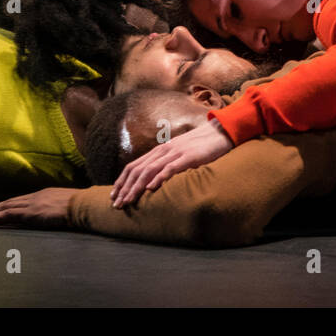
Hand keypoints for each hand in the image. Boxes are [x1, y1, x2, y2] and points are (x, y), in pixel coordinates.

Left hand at [0, 188, 79, 229]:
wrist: (83, 205)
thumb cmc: (80, 207)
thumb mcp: (66, 207)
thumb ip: (58, 210)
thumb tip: (58, 215)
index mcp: (41, 195)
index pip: (17, 202)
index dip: (3, 207)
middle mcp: (33, 197)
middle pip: (6, 203)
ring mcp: (30, 204)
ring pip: (2, 209)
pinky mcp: (29, 213)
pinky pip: (6, 215)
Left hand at [110, 119, 232, 207]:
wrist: (221, 132)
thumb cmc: (201, 146)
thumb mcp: (180, 155)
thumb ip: (167, 164)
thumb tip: (154, 180)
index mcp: (159, 151)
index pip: (133, 166)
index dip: (122, 181)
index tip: (114, 195)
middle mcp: (163, 150)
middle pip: (137, 169)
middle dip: (125, 187)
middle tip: (116, 203)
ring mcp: (175, 152)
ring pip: (149, 170)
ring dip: (136, 187)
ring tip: (128, 200)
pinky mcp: (188, 157)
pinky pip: (170, 168)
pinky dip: (159, 178)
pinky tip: (151, 189)